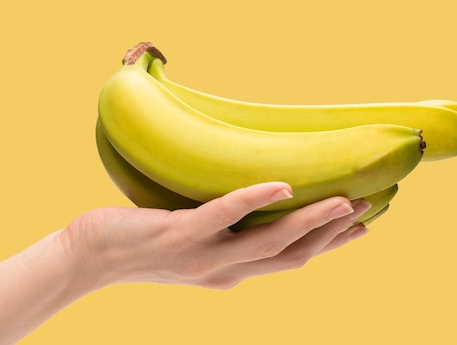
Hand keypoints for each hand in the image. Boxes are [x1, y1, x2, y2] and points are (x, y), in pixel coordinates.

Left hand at [62, 182, 370, 289]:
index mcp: (229, 272)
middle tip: (368, 207)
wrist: (88, 257)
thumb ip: (222, 240)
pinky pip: (222, 216)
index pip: (291, 260)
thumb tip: (248, 221)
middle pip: (290, 256)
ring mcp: (202, 255)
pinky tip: (281, 184)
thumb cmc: (139, 243)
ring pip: (267, 242)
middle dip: (331, 235)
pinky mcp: (178, 233)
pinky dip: (253, 200)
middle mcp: (222, 270)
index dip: (329, 247)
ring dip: (309, 221)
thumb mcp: (191, 246)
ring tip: (342, 200)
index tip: (362, 227)